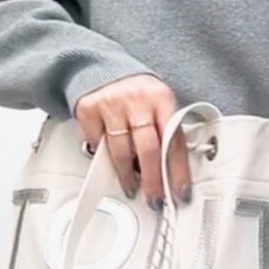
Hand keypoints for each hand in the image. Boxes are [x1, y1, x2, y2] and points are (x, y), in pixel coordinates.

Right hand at [74, 75, 190, 209]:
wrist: (104, 69)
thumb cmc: (137, 95)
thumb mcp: (159, 105)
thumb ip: (166, 132)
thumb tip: (173, 172)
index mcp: (161, 98)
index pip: (173, 142)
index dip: (178, 172)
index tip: (180, 192)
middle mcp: (137, 99)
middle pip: (148, 150)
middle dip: (153, 181)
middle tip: (154, 199)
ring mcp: (111, 104)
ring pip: (121, 152)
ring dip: (127, 176)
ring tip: (132, 186)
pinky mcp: (89, 110)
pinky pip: (97, 144)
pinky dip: (103, 156)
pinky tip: (109, 159)